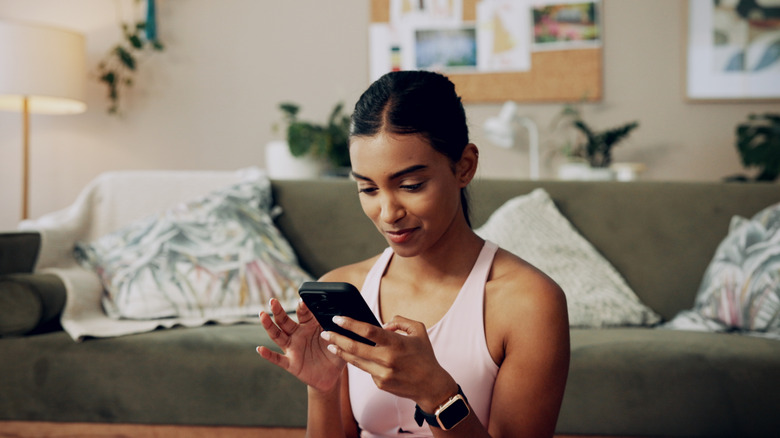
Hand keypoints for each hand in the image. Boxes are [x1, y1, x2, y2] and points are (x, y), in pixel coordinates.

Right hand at [256, 298, 345, 392]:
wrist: (332, 375)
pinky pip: (277, 358)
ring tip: (262, 315)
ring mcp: (292, 348)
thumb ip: (340, 329)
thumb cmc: (335, 353)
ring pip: (278, 335)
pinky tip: (260, 349)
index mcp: (310, 326)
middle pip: (285, 321)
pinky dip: (268, 354)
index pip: (304, 313)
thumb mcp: (340, 339)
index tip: (303, 300)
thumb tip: (345, 318)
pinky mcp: (291, 363)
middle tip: (272, 300)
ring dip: (269, 326)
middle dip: (278, 311)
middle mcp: (298, 334)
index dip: (303, 306)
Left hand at [324, 314, 456, 410]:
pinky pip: (367, 369)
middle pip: (355, 348)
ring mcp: (382, 374)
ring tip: (331, 344)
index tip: (337, 318)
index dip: (350, 324)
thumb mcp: (418, 331)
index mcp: (396, 343)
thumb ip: (400, 321)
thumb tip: (384, 324)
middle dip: (337, 338)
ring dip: (341, 351)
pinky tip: (359, 357)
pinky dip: (362, 362)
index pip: (368, 331)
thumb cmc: (425, 356)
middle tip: (325, 332)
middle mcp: (387, 359)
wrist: (431, 386)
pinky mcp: (380, 383)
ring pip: (355, 361)